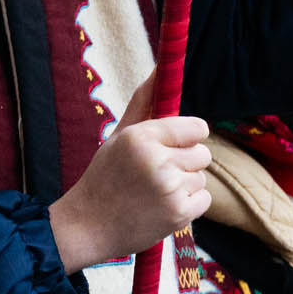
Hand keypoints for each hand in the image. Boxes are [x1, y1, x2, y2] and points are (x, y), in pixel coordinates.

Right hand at [48, 75, 210, 272]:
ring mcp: (169, 189)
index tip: (179, 143)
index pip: (195, 127)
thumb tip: (159, 68)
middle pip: (202, 153)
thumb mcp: (119, 136)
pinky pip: (204, 199)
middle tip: (161, 171)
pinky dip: (189, 204)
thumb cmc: (105, 177)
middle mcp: (157, 160)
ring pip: (201, 177)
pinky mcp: (178, 215)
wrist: (88, 226)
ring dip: (185, 184)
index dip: (190, 135)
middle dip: (186, 161)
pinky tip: (164, 206)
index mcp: (141, 137)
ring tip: (156, 191)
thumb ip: (143, 102)